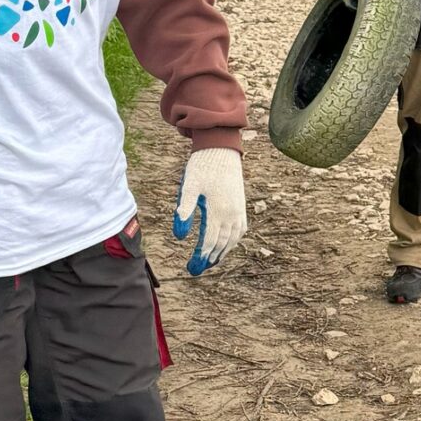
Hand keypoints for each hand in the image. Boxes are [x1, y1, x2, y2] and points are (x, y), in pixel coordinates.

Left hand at [172, 150, 246, 276]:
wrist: (221, 150)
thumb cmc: (202, 167)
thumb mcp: (189, 187)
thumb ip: (184, 210)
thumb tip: (179, 236)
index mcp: (217, 210)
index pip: (209, 241)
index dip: (200, 256)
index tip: (191, 267)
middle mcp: (231, 213)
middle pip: (221, 244)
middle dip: (208, 259)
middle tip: (195, 270)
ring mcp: (238, 210)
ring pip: (232, 239)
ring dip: (222, 253)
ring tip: (211, 262)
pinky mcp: (240, 205)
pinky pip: (240, 230)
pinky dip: (233, 241)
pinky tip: (226, 245)